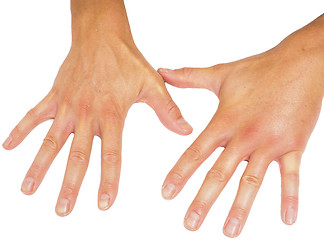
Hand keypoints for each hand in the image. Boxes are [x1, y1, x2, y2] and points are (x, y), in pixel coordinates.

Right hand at [2, 0, 191, 216]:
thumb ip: (168, 110)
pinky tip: (8, 147)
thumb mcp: (152, 84)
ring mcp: (68, 105)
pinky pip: (33, 115)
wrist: (102, 36)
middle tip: (63, 210)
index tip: (104, 204)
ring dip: (39, 166)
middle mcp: (87, 114)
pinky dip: (20, 130)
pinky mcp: (55, 96)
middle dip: (69, 185)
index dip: (108, 181)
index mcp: (112, 114)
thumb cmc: (127, 61)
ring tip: (28, 190)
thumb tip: (186, 130)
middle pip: (77, 156)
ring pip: (51, 140)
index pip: (111, 155)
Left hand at [159, 15, 323, 236]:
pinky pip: (292, 175)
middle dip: (203, 201)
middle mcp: (245, 135)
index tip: (166, 194)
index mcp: (225, 120)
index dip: (180, 174)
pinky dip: (290, 197)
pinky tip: (287, 220)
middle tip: (189, 224)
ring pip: (252, 181)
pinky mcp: (294, 145)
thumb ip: (189, 77)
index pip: (196, 152)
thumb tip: (162, 71)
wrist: (301, 62)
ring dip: (240, 208)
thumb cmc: (259, 68)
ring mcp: (270, 142)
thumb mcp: (220, 74)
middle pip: (220, 174)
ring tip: (228, 231)